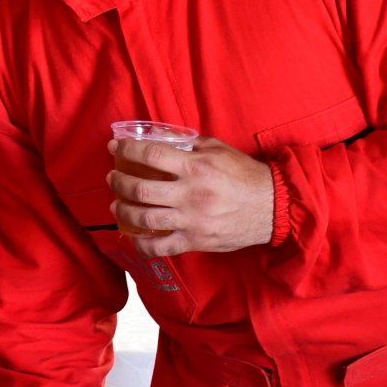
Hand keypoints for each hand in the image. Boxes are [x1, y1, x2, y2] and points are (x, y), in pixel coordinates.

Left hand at [108, 136, 274, 256]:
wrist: (273, 207)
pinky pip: (161, 247)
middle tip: (112, 178)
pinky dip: (142, 244)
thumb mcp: (220, 150)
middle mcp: (190, 194)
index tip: (114, 146)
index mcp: (196, 167)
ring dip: (123, 211)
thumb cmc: (245, 175)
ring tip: (116, 205)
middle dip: (119, 182)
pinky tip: (134, 237)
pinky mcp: (196, 241)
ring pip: (144, 218)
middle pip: (140, 189)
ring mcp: (192, 220)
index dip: (127, 149)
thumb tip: (166, 139)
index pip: (151, 155)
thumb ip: (192, 144)